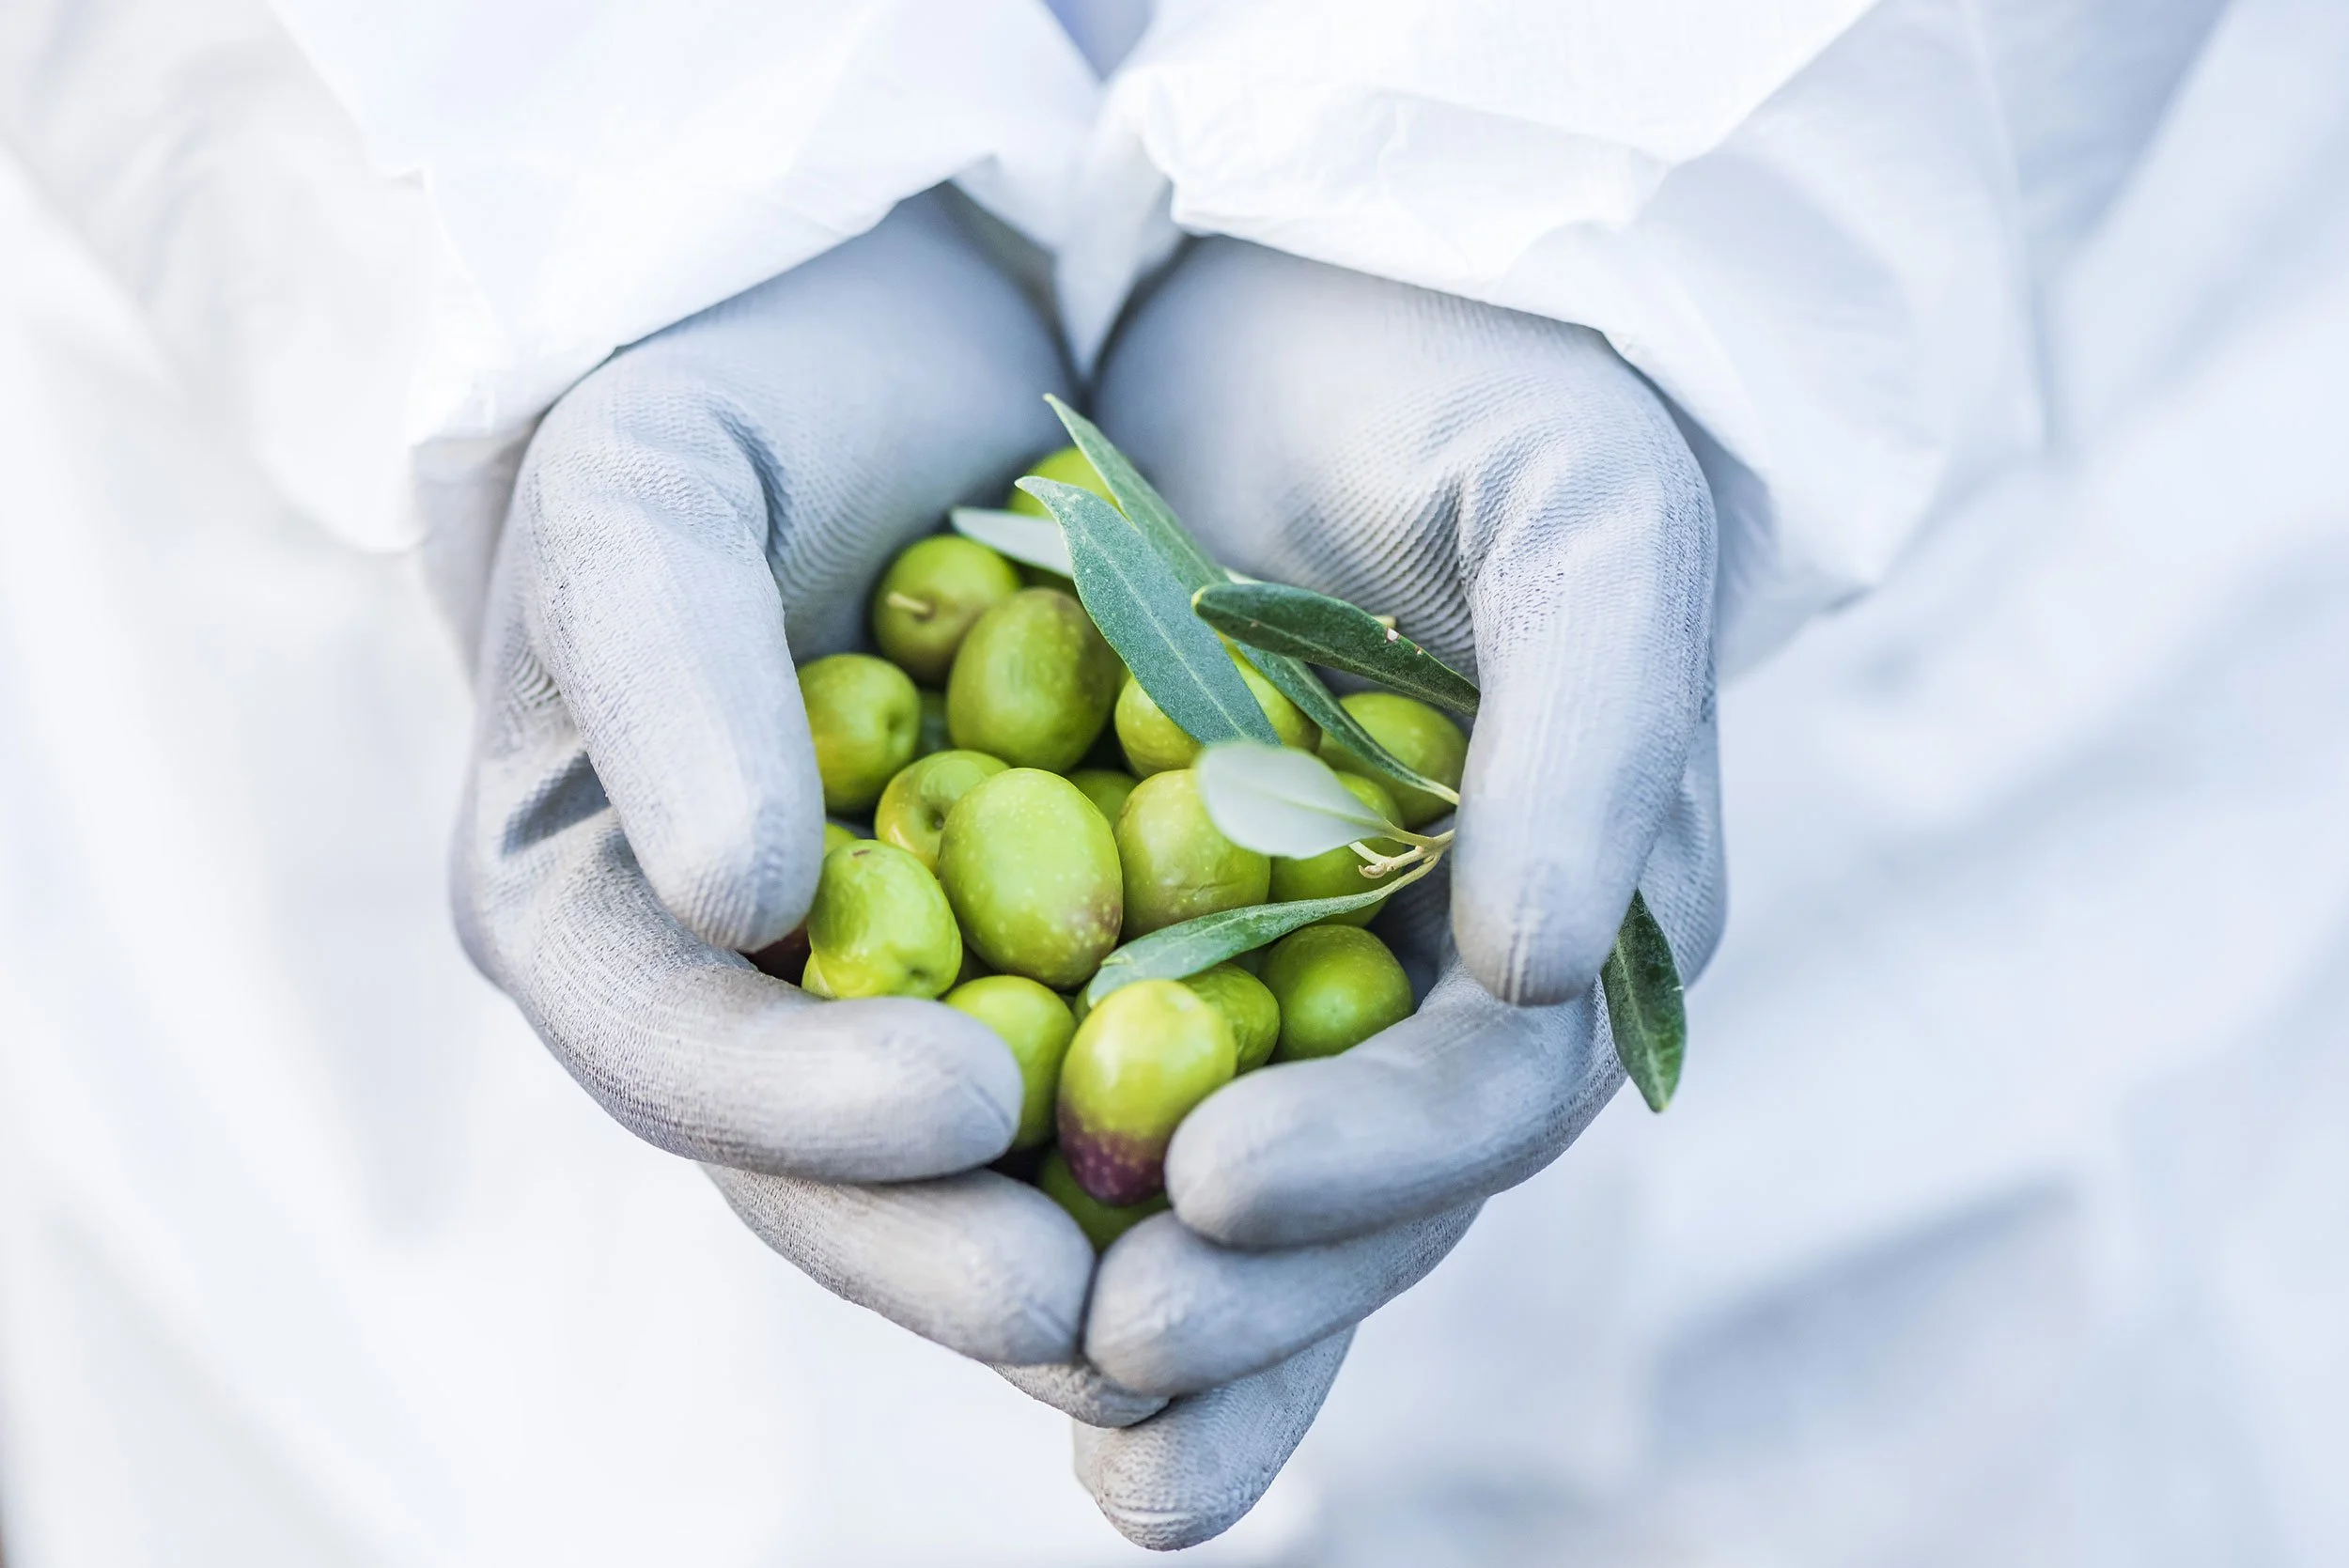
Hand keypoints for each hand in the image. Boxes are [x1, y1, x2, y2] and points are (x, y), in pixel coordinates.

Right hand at [453, 191, 1097, 1367]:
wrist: (876, 346)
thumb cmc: (730, 400)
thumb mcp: (658, 486)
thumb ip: (668, 670)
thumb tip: (737, 900)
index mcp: (585, 904)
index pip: (672, 1047)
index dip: (801, 1104)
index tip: (961, 1104)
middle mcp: (720, 991)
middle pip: (815, 1172)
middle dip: (946, 1252)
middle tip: (1096, 1314)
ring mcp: (867, 998)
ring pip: (953, 1180)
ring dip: (1071, 1267)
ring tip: (1200, 1330)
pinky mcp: (1016, 971)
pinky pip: (1082, 1096)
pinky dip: (1165, 1171)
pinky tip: (1284, 1230)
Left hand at [1060, 239, 1727, 1545]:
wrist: (1352, 297)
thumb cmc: (1503, 397)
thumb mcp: (1579, 520)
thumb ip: (1594, 724)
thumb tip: (1538, 957)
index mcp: (1583, 903)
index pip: (1495, 1080)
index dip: (1376, 1153)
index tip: (1221, 1183)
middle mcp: (1457, 971)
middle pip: (1376, 1183)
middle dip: (1264, 1284)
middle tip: (1116, 1349)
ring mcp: (1324, 961)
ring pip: (1262, 1176)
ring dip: (1181, 1311)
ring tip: (1075, 1404)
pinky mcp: (1190, 925)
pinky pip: (1136, 1085)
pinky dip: (1074, 1196)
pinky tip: (1006, 1309)